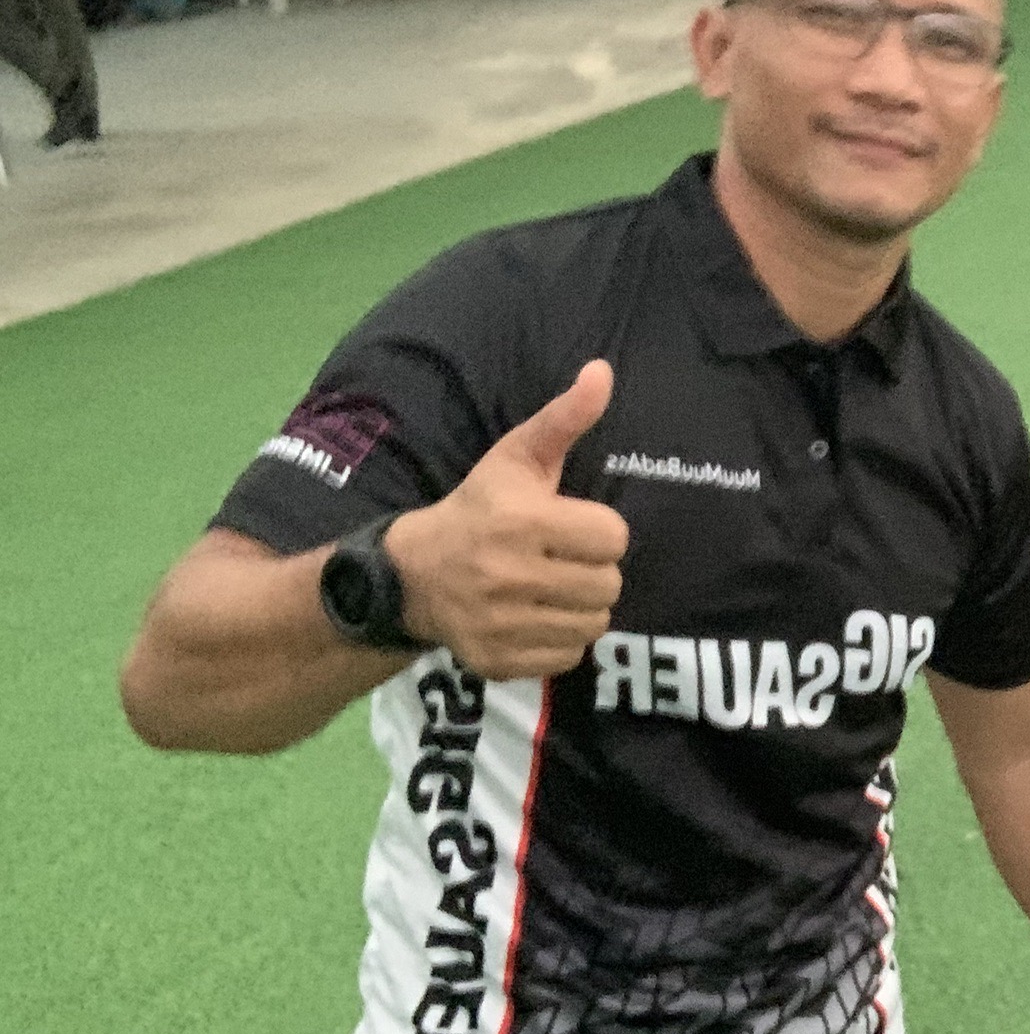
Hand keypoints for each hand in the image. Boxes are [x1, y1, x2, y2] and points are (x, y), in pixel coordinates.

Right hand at [385, 361, 628, 679]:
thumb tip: (602, 372)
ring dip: (582, 606)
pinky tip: (535, 617)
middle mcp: (510, 576)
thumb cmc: (478, 508)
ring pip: (595, 624)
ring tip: (552, 588)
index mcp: (522, 522)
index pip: (614, 538)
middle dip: (593, 570)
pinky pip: (568, 656)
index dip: (599, 531)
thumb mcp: (516, 457)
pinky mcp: (497, 661)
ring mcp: (501, 624)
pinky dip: (560, 639)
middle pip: (609, 585)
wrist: (412, 573)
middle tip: (562, 560)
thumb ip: (564, 419)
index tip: (571, 527)